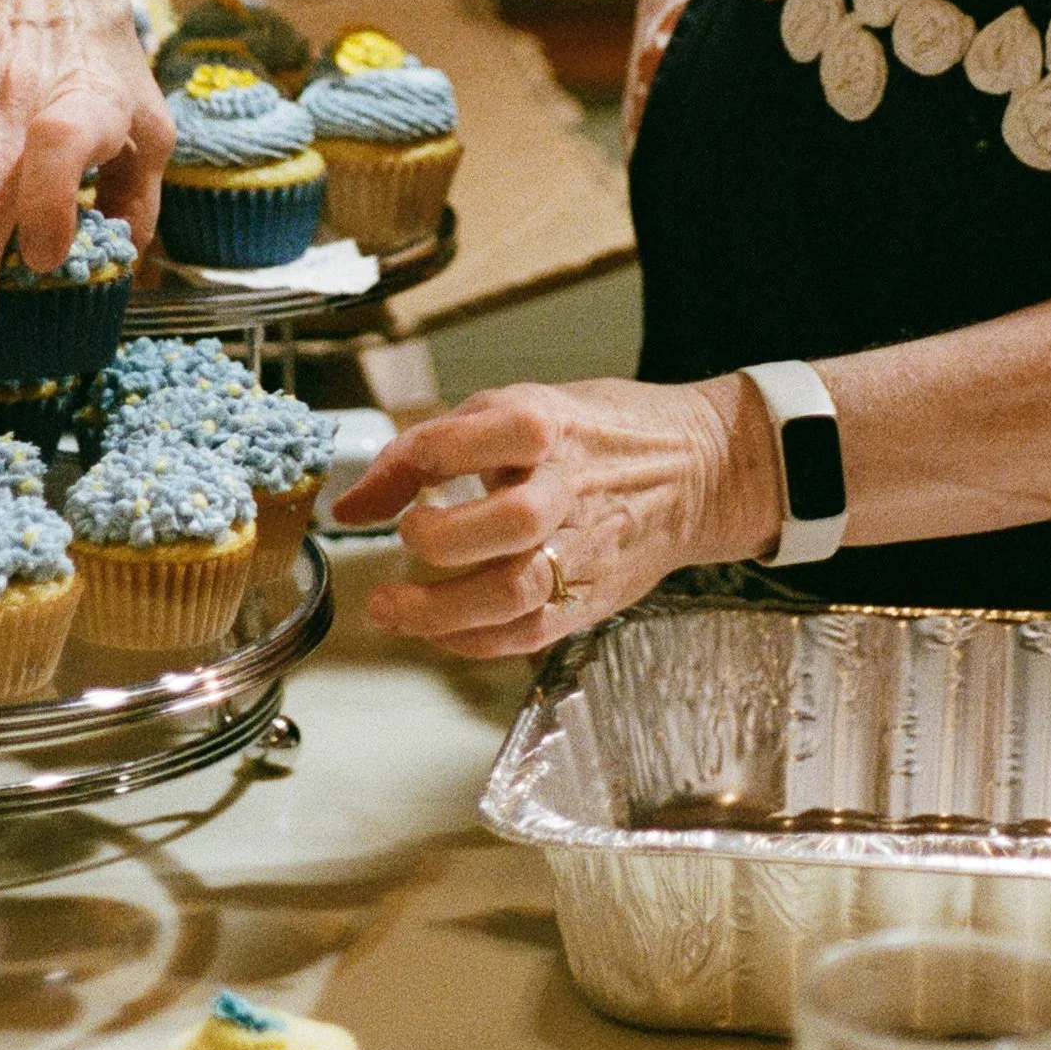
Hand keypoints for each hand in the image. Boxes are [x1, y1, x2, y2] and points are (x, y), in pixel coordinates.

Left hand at [331, 376, 782, 659]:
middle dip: (441, 539)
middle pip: (506, 522)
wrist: (697, 468)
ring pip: (515, 590)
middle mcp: (567, 486)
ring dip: (441, 610)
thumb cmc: (595, 435)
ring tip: (392, 608)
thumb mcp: (519, 408)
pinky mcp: (593, 596)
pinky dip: (472, 641)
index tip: (369, 499)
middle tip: (409, 537)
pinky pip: (528, 632)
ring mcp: (585, 547)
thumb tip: (352, 504)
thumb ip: (432, 448)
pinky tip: (438, 631)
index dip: (400, 472)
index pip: (459, 444)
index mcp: (544, 424)